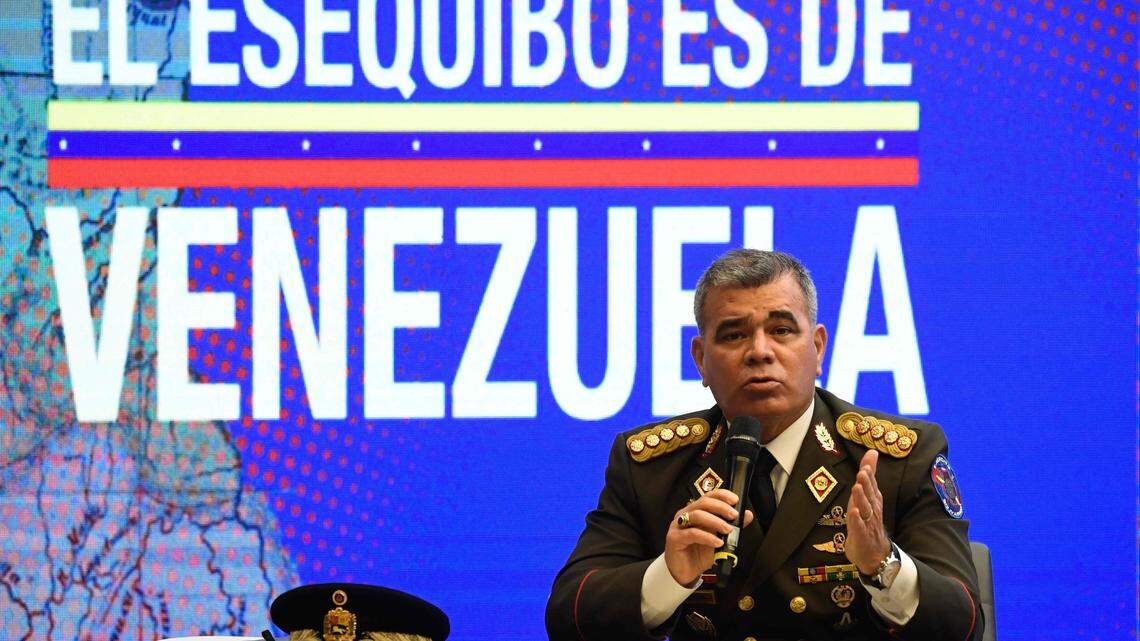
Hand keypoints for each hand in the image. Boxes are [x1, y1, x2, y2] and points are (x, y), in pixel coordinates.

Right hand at [665, 489, 753, 586]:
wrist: (686, 572)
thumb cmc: (700, 553)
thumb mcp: (719, 538)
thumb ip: (732, 526)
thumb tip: (747, 514)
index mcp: (695, 511)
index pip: (708, 496)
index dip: (721, 495)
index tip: (735, 500)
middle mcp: (685, 514)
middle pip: (703, 503)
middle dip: (721, 507)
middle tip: (734, 516)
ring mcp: (678, 525)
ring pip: (697, 515)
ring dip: (715, 521)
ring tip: (728, 530)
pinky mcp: (674, 538)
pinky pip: (692, 534)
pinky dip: (707, 537)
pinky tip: (718, 542)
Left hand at [844, 450, 891, 574]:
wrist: (874, 553)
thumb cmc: (868, 521)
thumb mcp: (867, 496)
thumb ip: (869, 475)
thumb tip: (872, 452)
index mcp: (873, 501)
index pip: (872, 486)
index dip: (869, 476)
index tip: (866, 466)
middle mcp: (872, 510)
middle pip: (869, 496)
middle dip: (866, 484)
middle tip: (862, 473)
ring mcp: (867, 523)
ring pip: (865, 510)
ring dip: (861, 499)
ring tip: (857, 488)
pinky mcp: (861, 536)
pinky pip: (859, 527)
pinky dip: (857, 520)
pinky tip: (854, 513)